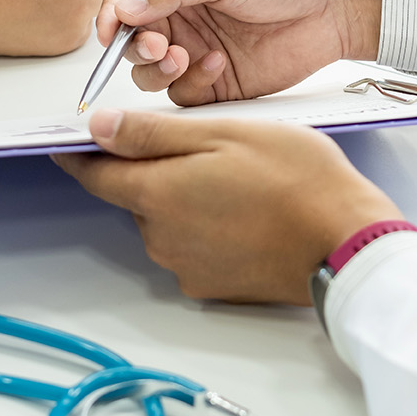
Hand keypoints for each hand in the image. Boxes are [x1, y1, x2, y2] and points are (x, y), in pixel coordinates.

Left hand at [53, 108, 401, 304]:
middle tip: (206, 147)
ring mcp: (186, 267)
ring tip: (237, 179)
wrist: (345, 244)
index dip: (81, 155)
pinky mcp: (212, 286)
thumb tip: (99, 128)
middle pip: (137, 196)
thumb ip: (154, 134)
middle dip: (157, 171)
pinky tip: (246, 212)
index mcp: (156, 195)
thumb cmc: (296, 181)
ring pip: (166, 221)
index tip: (70, 142)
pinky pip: (193, 248)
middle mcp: (160, 238)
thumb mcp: (222, 134)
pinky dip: (207, 228)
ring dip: (185, 199)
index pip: (95, 175)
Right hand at [97, 0, 382, 105]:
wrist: (334, 6)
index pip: (124, 0)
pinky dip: (191, 84)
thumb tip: (123, 6)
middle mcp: (178, 16)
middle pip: (131, 42)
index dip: (111, 18)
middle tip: (158, 46)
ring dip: (156, 69)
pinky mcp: (215, 82)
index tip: (110, 34)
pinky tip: (218, 64)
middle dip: (136, 48)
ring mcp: (194, 50)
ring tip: (183, 57)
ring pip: (149, 73)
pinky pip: (183, 95)